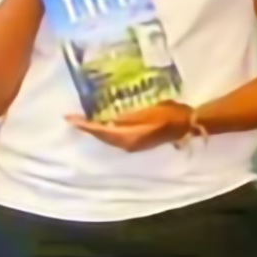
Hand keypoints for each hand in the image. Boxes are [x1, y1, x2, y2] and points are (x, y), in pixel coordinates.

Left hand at [73, 98, 198, 153]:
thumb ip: (127, 117)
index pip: (100, 131)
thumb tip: (109, 119)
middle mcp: (127, 144)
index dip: (84, 125)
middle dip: (87, 128)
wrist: (186, 124)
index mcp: (128, 137)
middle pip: (102, 136)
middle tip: (73, 118)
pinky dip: (107, 131)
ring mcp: (133, 145)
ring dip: (96, 130)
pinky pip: (116, 137)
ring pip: (108, 138)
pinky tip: (104, 123)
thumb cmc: (169, 115)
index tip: (69, 118)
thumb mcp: (147, 111)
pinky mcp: (138, 142)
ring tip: (85, 120)